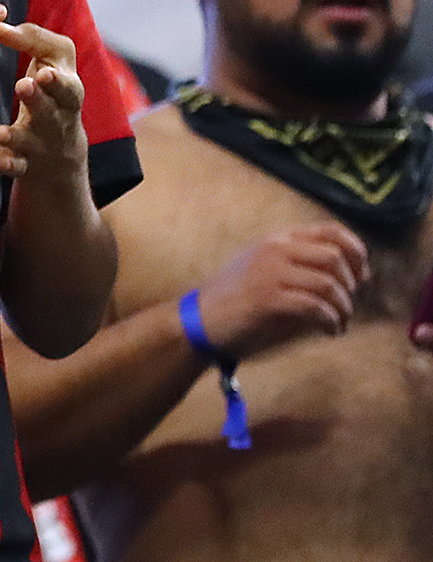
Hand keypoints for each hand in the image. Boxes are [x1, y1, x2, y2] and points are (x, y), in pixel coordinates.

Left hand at [0, 19, 88, 187]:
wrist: (60, 151)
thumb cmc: (53, 92)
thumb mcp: (53, 63)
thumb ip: (31, 40)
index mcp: (68, 93)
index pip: (68, 86)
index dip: (58, 81)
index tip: (44, 72)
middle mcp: (59, 119)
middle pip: (51, 112)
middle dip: (38, 100)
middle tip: (24, 86)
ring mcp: (43, 144)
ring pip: (32, 142)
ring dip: (18, 136)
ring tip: (2, 132)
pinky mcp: (26, 165)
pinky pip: (18, 167)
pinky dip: (10, 164)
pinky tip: (0, 160)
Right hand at [194, 223, 364, 357]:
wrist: (198, 320)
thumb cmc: (235, 298)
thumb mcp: (264, 267)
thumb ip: (298, 263)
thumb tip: (351, 273)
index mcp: (276, 239)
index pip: (330, 231)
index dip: (356, 251)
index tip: (362, 275)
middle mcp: (274, 250)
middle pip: (334, 256)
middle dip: (351, 283)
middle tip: (346, 303)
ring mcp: (270, 273)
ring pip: (328, 284)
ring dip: (343, 307)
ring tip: (340, 322)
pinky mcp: (268, 299)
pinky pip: (315, 306)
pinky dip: (331, 321)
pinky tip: (330, 331)